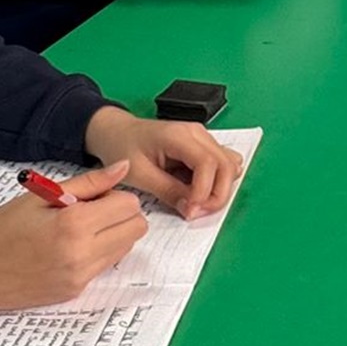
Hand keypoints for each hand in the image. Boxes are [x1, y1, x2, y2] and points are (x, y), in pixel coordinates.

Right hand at [0, 159, 145, 320]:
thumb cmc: (0, 229)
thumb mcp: (41, 196)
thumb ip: (88, 183)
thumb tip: (123, 167)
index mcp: (74, 224)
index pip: (129, 205)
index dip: (115, 195)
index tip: (94, 196)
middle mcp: (83, 254)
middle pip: (136, 229)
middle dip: (121, 215)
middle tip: (91, 211)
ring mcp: (81, 277)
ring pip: (125, 249)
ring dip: (112, 234)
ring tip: (78, 229)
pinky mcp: (75, 292)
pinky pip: (104, 267)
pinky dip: (97, 253)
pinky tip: (68, 247)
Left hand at [84, 106, 242, 218]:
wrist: (117, 132)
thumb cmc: (123, 147)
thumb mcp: (139, 175)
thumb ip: (168, 192)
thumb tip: (191, 209)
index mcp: (179, 136)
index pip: (208, 163)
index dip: (204, 191)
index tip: (191, 210)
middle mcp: (197, 134)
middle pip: (226, 165)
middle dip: (217, 194)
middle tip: (196, 213)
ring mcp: (203, 139)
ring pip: (229, 166)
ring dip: (219, 189)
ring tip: (196, 204)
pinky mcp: (202, 147)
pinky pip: (221, 165)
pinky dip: (217, 182)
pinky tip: (198, 192)